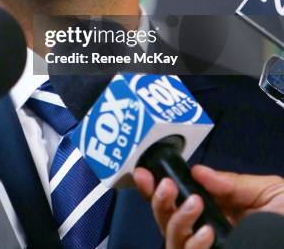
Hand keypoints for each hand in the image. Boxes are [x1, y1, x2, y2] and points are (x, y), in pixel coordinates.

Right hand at [134, 165, 283, 248]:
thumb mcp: (269, 192)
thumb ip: (233, 183)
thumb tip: (198, 171)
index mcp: (217, 211)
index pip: (177, 199)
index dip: (156, 186)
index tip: (144, 172)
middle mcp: (206, 232)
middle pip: (164, 219)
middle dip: (157, 200)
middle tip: (164, 185)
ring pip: (171, 240)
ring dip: (175, 219)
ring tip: (194, 204)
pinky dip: (192, 245)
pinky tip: (206, 233)